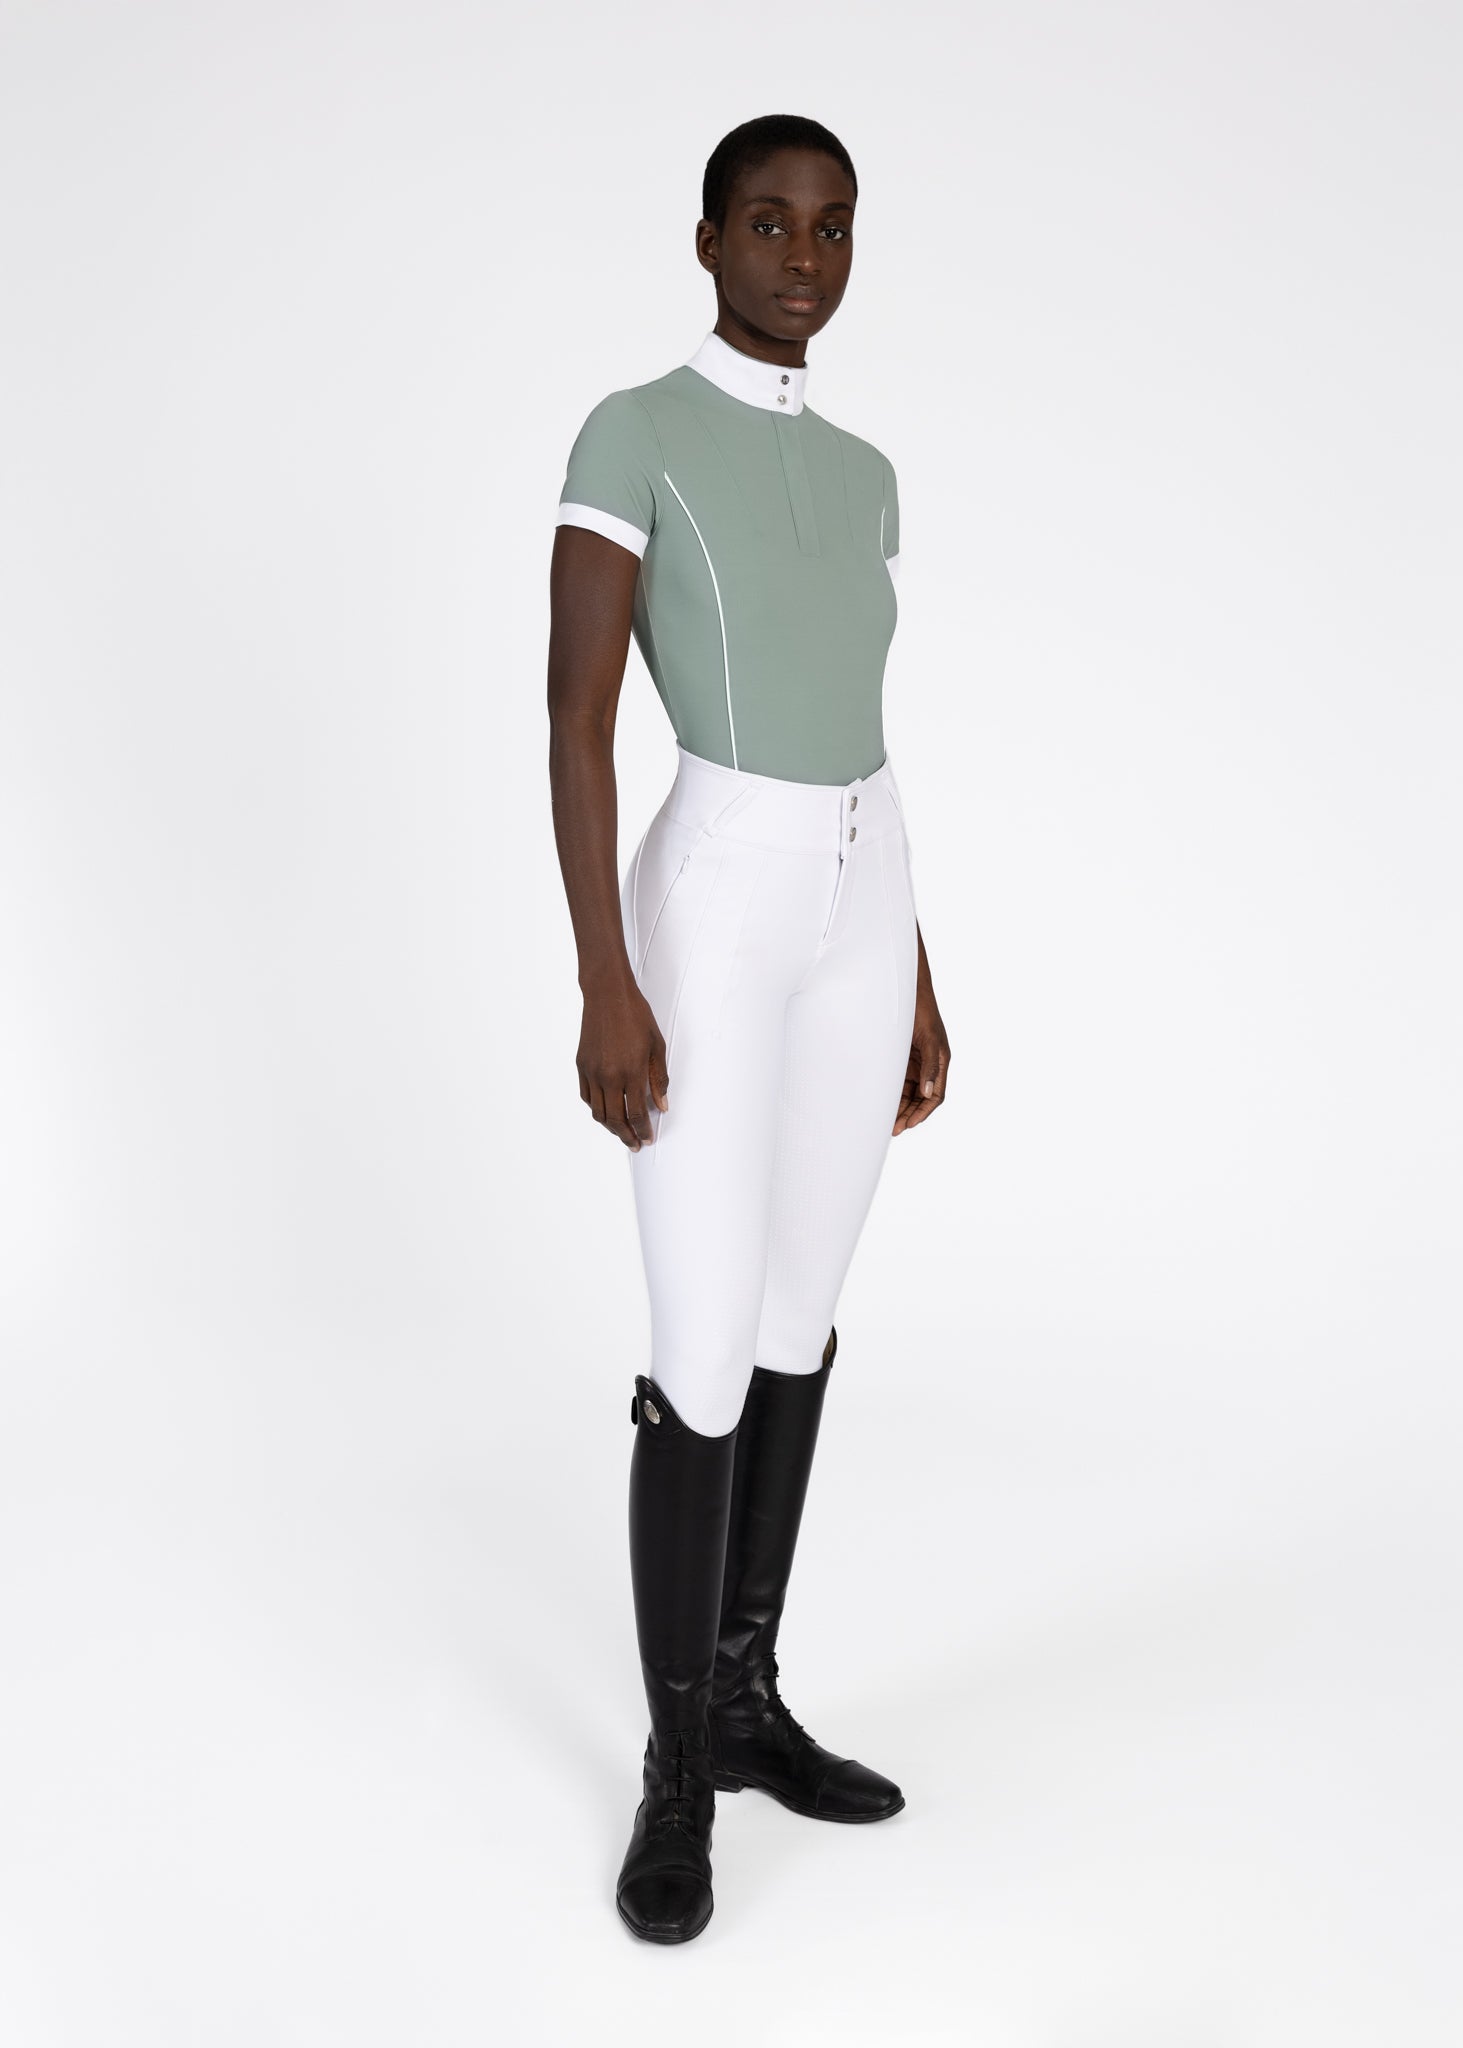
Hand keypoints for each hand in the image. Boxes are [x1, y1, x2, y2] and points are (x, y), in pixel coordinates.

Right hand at [577, 978, 668, 1149]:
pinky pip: (587, 1097)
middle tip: (635, 1144)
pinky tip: (607, 1110)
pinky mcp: (581, 1065)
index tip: (648, 1138)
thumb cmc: (636, 1016)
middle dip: (627, 1136)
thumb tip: (661, 1105)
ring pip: (598, 1112)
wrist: (607, 995)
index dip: (643, 1130)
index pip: (636, 1114)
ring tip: (621, 1132)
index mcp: (631, 1072)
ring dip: (610, 1127)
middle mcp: (608, 1076)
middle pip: (615, 1119)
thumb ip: (658, 1079)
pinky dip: (597, 1109)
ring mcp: (592, 1072)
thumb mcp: (656, 1047)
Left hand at [893, 939, 949, 1134]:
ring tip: (885, 1122)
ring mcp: (913, 1061)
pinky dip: (890, 1093)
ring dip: (898, 1107)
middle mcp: (927, 1064)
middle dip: (908, 1114)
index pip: (935, 1096)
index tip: (908, 1124)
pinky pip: (896, 1080)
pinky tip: (879, 1103)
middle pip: (919, 1098)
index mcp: (939, 1061)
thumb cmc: (921, 1010)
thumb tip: (928, 1093)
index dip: (923, 1112)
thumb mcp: (929, 1038)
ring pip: (906, 1092)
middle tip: (893, 1129)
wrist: (905, 988)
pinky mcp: (900, 1056)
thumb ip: (930, 1066)